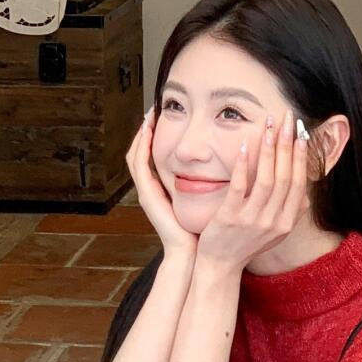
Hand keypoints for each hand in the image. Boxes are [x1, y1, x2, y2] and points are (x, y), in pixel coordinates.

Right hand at [125, 108, 197, 259]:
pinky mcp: (147, 195)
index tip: (164, 117)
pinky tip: (149, 131)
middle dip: (145, 130)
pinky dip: (142, 146)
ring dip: (141, 134)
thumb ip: (209, 183)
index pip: (152, 156)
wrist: (193, 252)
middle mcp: (151, 189)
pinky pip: (139, 165)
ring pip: (135, 155)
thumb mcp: (203, 200)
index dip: (154, 137)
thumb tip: (225, 164)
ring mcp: (146, 192)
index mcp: (162, 189)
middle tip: (153, 109)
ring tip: (149, 115)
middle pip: (139, 152)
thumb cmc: (202, 228)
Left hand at [195, 108, 310, 271]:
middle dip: (287, 145)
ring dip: (269, 150)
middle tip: (286, 120)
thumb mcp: (274, 234)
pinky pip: (240, 187)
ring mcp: (252, 220)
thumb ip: (291, 214)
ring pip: (266, 180)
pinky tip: (244, 146)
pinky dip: (244, 165)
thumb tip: (306, 196)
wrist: (220, 266)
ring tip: (268, 127)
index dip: (301, 158)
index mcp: (286, 222)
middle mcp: (273, 222)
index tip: (300, 135)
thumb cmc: (246, 246)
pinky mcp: (230, 218)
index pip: (299, 184)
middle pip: (285, 177)